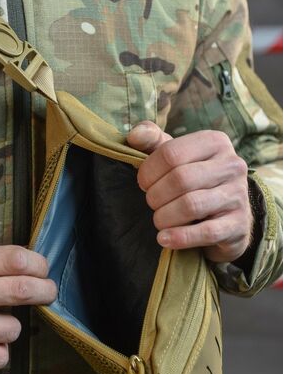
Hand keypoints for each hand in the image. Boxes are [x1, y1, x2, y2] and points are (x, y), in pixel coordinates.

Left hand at [126, 121, 251, 262]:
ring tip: (159, 221)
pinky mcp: (238, 224)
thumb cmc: (192, 180)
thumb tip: (134, 135)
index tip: (143, 184)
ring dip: (165, 217)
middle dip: (156, 196)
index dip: (148, 172)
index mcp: (214, 142)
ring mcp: (238, 195)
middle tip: (152, 204)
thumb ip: (152, 141)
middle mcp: (231, 165)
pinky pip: (206, 232)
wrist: (226, 217)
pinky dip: (179, 237)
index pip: (171, 153)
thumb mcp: (174, 156)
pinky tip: (164, 239)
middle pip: (180, 179)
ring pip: (191, 205)